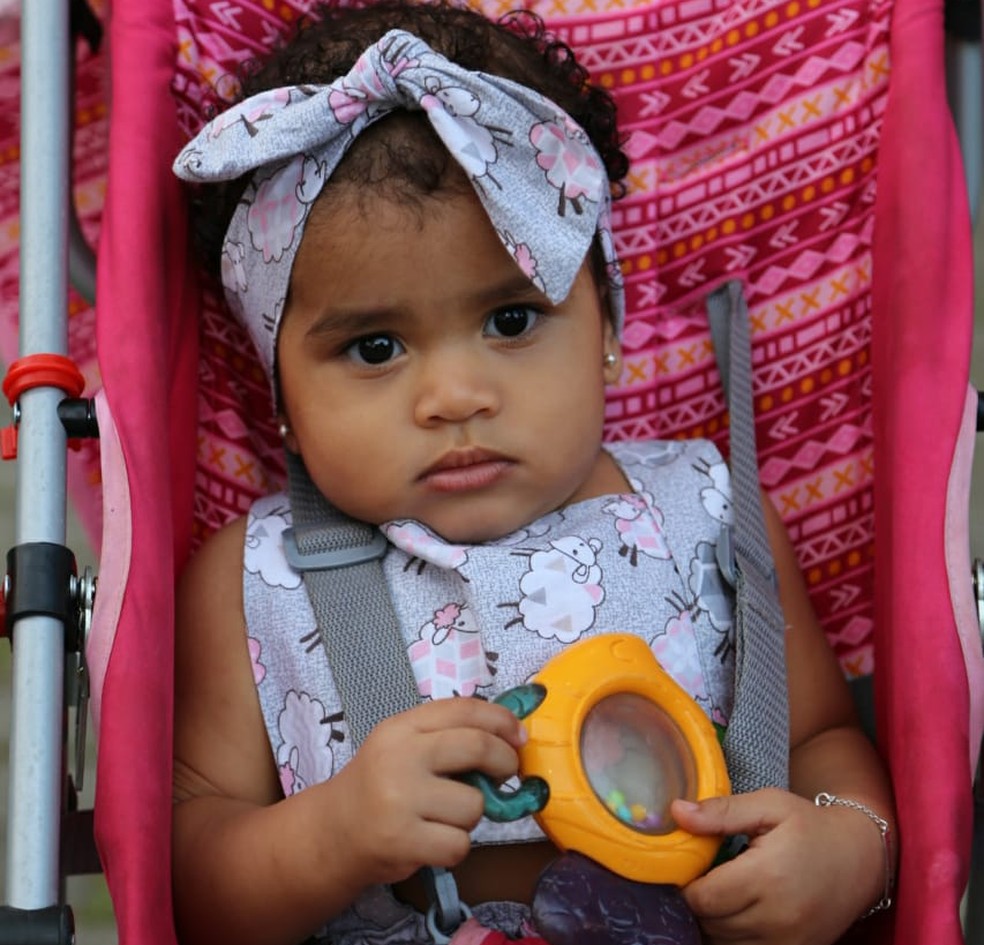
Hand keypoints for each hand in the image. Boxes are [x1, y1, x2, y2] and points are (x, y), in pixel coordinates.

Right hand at [330, 697, 524, 887]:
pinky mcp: (402, 839)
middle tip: (505, 773)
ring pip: (474, 805)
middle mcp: (400, 756)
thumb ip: (446, 736)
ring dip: (471, 816)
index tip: (519, 736)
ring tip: (445, 817)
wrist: (333, 832)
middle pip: (477, 746)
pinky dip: (455, 846)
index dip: (501, 720)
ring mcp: (400, 798)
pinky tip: (433, 841)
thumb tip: (511, 737)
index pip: (464, 709)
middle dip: (504, 761)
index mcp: (402, 728)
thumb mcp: (403, 746)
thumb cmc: (379, 785)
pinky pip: (460, 843)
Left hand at [670, 789, 884, 944]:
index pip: (703, 898)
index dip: (685, 886)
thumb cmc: (810, 826)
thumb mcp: (769, 805)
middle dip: (696, 904)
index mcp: (767, 876)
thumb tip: (677, 812)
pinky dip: (734, 937)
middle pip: (711, 924)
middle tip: (700, 879)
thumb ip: (721, 811)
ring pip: (726, 944)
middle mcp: (778, 917)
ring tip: (719, 893)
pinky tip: (736, 912)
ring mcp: (790, 942)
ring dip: (713, 923)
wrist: (860, 859)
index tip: (685, 868)